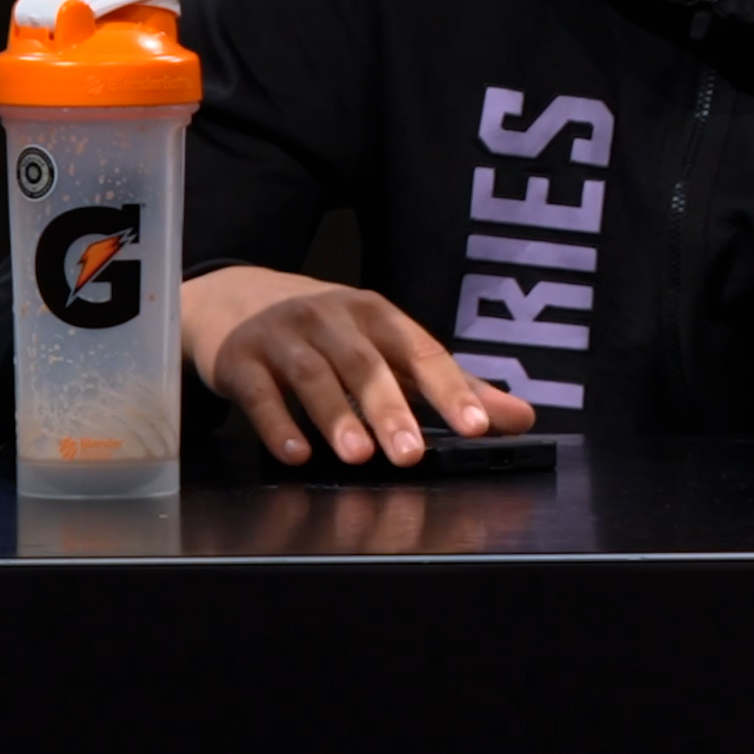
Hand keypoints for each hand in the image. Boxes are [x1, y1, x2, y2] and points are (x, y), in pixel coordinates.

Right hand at [182, 265, 534, 466]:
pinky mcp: (238, 358)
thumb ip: (452, 385)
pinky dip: (276, 423)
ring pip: (313, 377)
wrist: (233, 297)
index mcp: (379, 316)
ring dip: (336, 417)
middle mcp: (333, 319)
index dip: (451, 389)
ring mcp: (283, 336)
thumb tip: (519, 418)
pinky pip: (258, 392)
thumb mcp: (388, 347)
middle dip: (391, 410)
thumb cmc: (328, 332)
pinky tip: (295, 453)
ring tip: (358, 456)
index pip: (423, 352)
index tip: (476, 427)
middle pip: (367, 366)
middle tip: (411, 455)